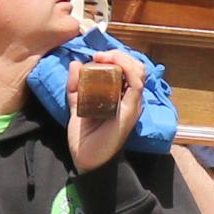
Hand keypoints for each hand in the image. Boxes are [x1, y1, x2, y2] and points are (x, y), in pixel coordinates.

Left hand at [65, 56, 139, 171]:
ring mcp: (132, 103)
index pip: (127, 69)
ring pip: (138, 71)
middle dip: (117, 54)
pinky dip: (126, 69)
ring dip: (121, 59)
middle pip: (135, 66)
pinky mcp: (131, 109)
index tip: (95, 56)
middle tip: (98, 56)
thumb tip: (74, 64)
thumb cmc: (85, 136)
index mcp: (120, 96)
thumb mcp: (77, 104)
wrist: (87, 159)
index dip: (114, 57)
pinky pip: (136, 84)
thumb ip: (76, 86)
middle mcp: (130, 98)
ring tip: (103, 58)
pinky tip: (111, 64)